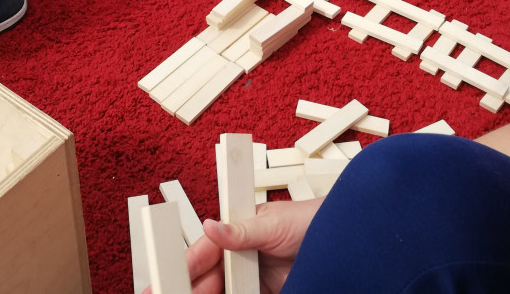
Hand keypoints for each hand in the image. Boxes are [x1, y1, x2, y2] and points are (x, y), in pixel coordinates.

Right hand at [179, 200, 322, 293]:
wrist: (340, 242)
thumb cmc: (308, 221)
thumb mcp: (272, 224)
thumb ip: (241, 231)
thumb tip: (211, 226)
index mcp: (237, 232)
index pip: (205, 251)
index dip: (186, 265)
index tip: (169, 277)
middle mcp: (241, 255)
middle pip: (209, 277)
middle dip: (192, 288)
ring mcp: (253, 277)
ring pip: (223, 291)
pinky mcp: (266, 293)